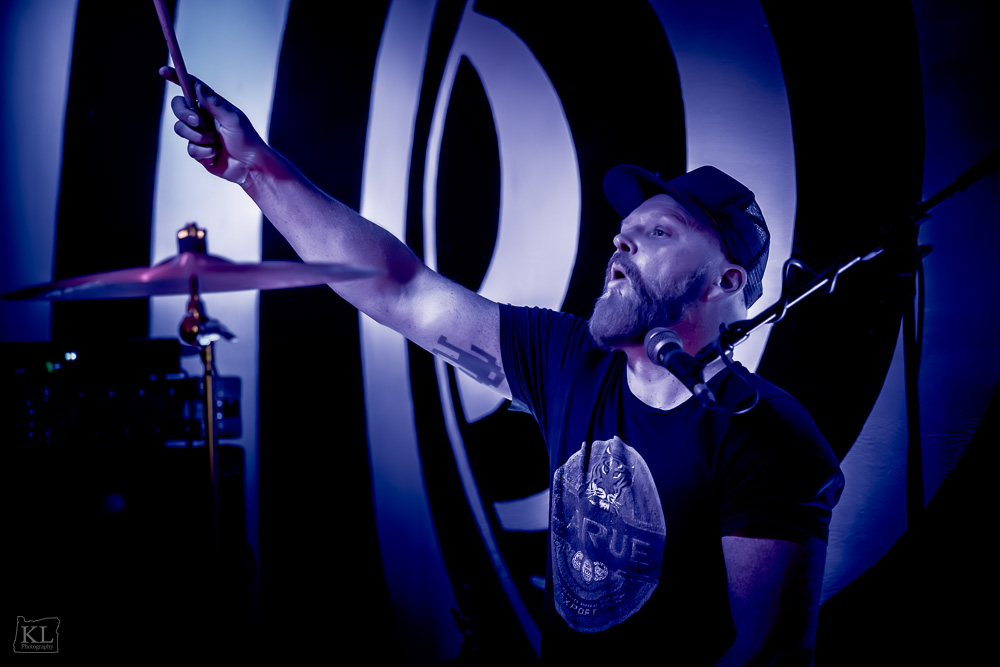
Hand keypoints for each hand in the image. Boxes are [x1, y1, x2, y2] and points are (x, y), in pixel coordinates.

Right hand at [159, 66, 265, 184]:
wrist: (249, 166)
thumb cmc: (247, 139)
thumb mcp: (233, 119)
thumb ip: (214, 104)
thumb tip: (198, 86)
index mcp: (211, 105)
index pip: (190, 87)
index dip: (176, 77)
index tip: (163, 71)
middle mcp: (202, 117)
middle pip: (178, 107)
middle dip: (184, 113)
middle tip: (198, 121)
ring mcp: (198, 133)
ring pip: (180, 129)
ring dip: (198, 137)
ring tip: (215, 142)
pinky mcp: (198, 150)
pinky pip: (190, 149)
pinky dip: (203, 152)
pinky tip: (215, 154)